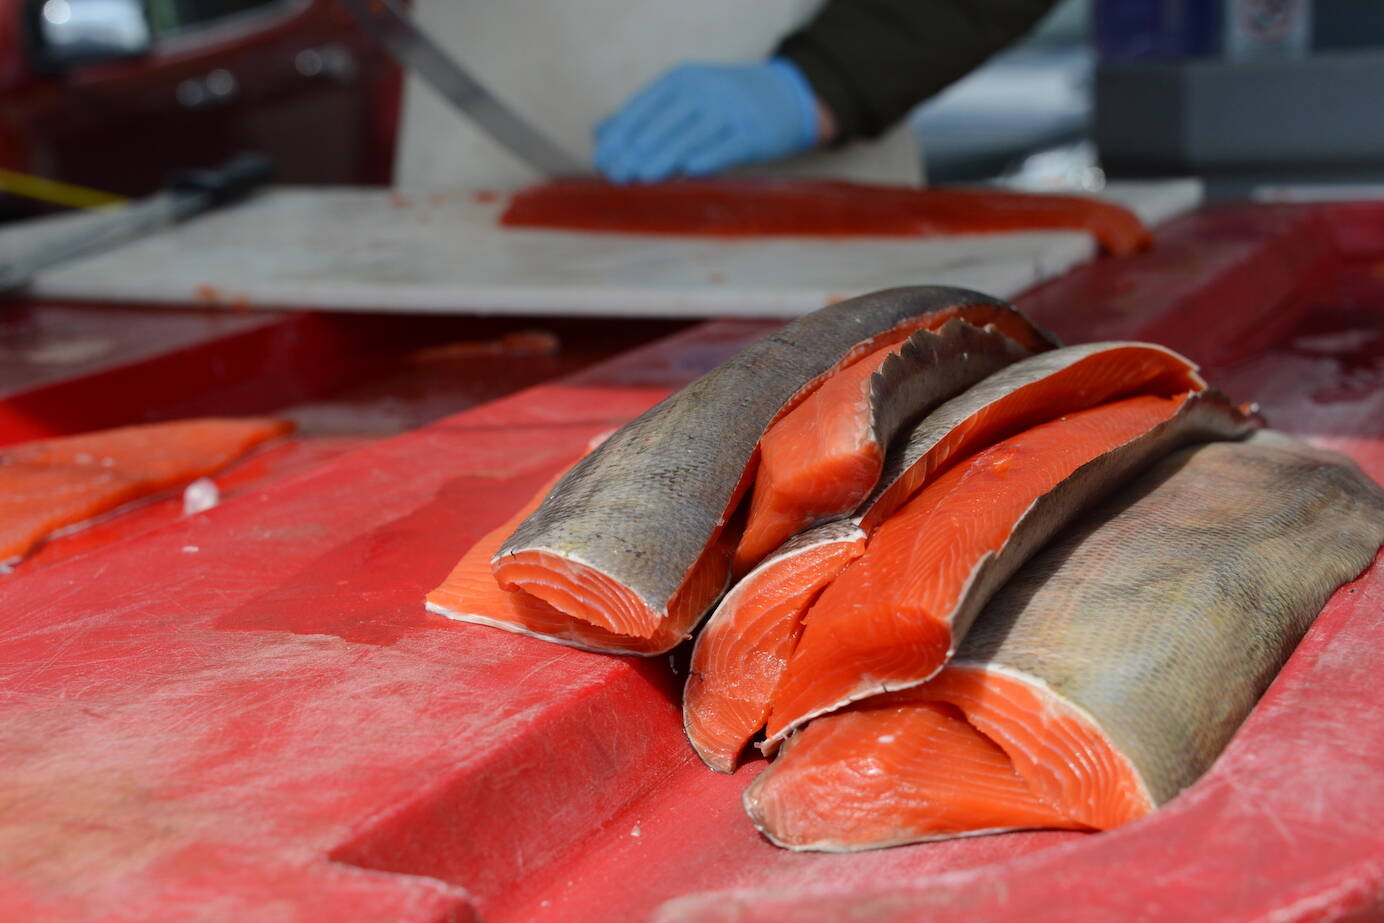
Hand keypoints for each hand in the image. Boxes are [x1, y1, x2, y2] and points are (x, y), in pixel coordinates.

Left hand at [594, 59, 825, 183]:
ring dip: (664, 158)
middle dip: (636, 151)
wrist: (787, 96)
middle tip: (616, 174)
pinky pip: (727, 147)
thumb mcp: (686, 97)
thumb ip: (645, 114)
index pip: (643, 107)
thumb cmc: (726, 103)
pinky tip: (688, 172)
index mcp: (683, 79)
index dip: (620, 134)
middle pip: (664, 124)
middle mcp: (705, 90)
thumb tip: (600, 132)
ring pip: (690, 137)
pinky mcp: (753, 132)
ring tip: (640, 177)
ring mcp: (731, 110)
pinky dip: (708, 159)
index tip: (601, 158)